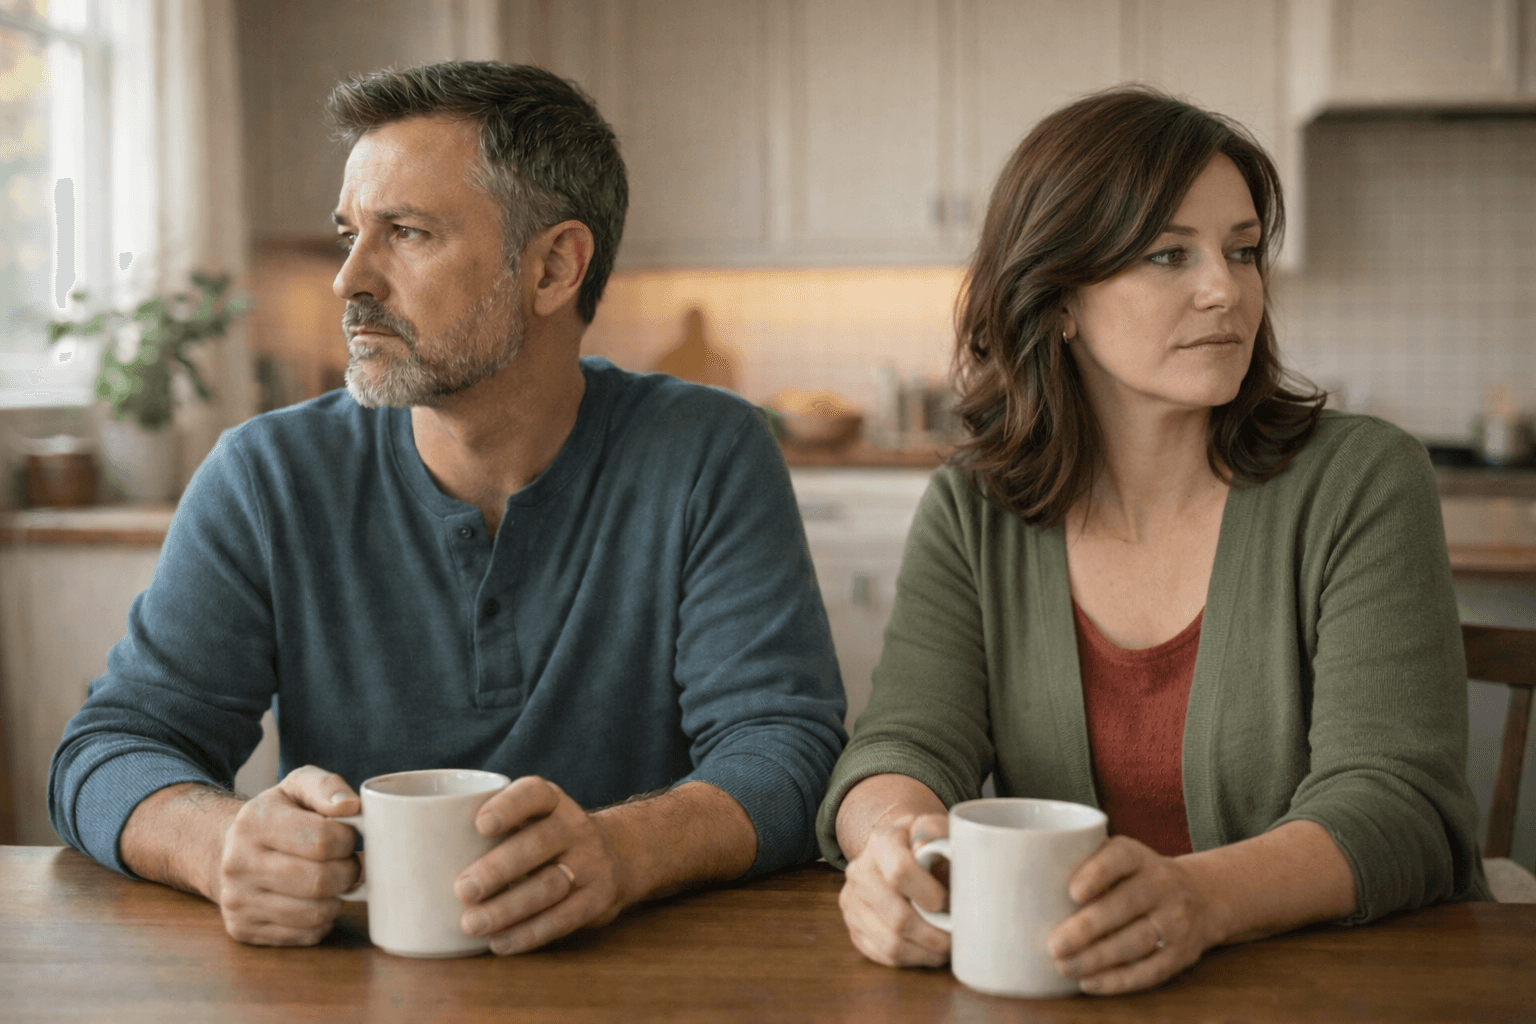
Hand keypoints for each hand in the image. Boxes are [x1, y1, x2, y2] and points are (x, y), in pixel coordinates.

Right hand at [215, 765, 362, 945]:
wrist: (229, 851)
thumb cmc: (276, 816)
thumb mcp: (297, 787)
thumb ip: (327, 787)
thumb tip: (351, 807)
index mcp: (253, 822)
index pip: (323, 840)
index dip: (348, 840)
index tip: (348, 836)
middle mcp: (238, 864)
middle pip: (321, 881)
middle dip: (348, 872)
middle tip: (348, 862)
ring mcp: (237, 901)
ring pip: (315, 913)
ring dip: (338, 898)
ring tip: (334, 880)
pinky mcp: (244, 930)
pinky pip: (305, 935)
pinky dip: (323, 920)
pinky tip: (317, 900)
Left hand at [452, 776, 624, 954]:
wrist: (612, 856)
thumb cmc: (542, 838)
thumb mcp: (527, 818)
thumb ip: (482, 827)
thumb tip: (399, 846)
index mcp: (551, 801)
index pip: (533, 794)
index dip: (509, 807)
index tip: (479, 825)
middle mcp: (574, 827)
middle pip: (539, 844)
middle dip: (498, 869)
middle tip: (462, 889)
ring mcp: (591, 862)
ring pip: (549, 885)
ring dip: (508, 908)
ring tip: (471, 924)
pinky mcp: (598, 898)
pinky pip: (564, 918)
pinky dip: (530, 933)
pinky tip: (500, 942)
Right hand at [838, 809, 951, 967]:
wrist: (891, 846)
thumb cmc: (919, 840)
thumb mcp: (931, 826)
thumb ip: (938, 832)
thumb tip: (939, 852)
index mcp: (881, 842)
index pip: (900, 872)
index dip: (929, 895)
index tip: (949, 903)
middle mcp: (860, 872)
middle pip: (898, 918)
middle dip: (935, 935)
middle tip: (958, 937)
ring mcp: (852, 901)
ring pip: (890, 943)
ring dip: (925, 953)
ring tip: (947, 948)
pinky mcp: (853, 926)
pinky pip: (882, 954)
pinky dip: (910, 958)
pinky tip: (928, 951)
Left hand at [1046, 836, 1219, 994]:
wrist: (1199, 897)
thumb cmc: (1136, 877)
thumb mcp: (1118, 857)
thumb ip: (1082, 862)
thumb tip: (1030, 880)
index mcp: (1139, 857)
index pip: (1121, 858)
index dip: (1097, 873)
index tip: (1072, 892)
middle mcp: (1162, 885)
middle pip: (1125, 906)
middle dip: (1087, 928)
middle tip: (1054, 944)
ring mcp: (1175, 921)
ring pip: (1135, 942)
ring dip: (1097, 958)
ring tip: (1063, 965)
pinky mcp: (1180, 953)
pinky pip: (1149, 971)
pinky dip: (1117, 980)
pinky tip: (1089, 982)